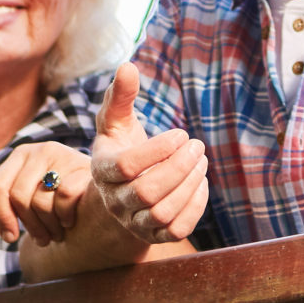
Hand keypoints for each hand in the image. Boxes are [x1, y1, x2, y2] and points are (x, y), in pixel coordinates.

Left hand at [0, 141, 86, 244]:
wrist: (100, 189)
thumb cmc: (56, 196)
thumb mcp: (26, 200)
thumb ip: (0, 208)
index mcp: (21, 154)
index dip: (0, 216)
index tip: (9, 237)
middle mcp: (41, 150)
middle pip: (18, 197)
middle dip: (28, 225)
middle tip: (40, 240)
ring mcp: (64, 156)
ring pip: (41, 201)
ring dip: (46, 227)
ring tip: (54, 235)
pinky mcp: (84, 167)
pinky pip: (65, 198)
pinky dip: (64, 217)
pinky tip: (68, 222)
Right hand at [88, 63, 211, 244]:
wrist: (122, 187)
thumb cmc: (121, 145)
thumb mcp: (117, 120)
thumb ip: (121, 95)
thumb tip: (128, 66)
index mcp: (102, 170)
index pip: (127, 167)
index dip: (159, 150)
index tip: (181, 133)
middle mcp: (114, 201)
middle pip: (147, 192)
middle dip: (179, 167)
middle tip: (198, 146)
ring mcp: (133, 222)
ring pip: (163, 213)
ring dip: (189, 184)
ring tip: (201, 160)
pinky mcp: (153, 236)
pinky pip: (176, 230)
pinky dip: (195, 206)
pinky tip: (200, 182)